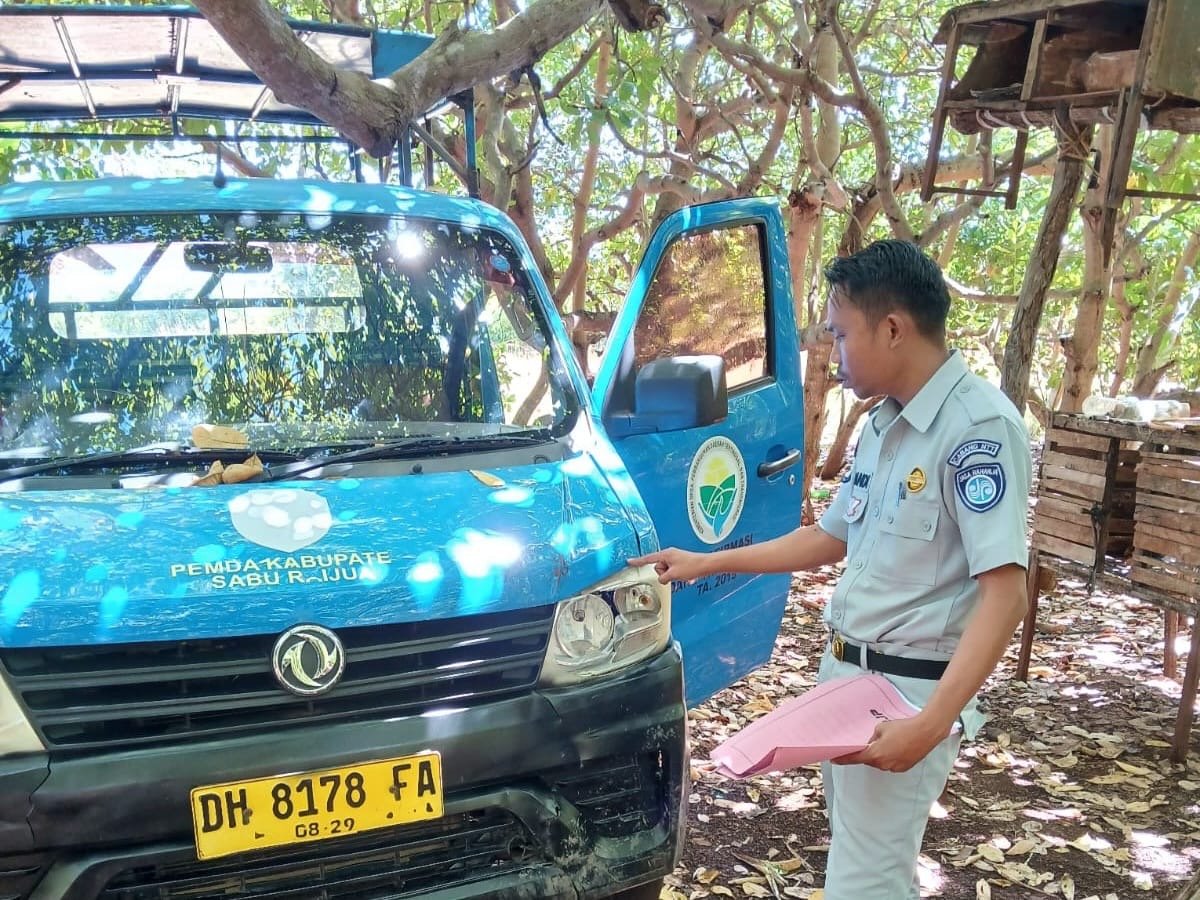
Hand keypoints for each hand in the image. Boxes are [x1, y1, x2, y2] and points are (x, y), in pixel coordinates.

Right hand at [628, 548, 710, 584]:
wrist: (706, 565)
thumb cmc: (692, 566)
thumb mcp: (673, 575)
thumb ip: (663, 578)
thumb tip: (662, 579)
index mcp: (665, 554)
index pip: (648, 559)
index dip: (638, 561)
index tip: (629, 561)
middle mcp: (669, 554)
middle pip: (658, 567)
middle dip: (665, 574)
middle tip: (675, 574)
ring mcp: (676, 558)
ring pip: (667, 571)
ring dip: (673, 576)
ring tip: (683, 575)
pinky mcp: (681, 563)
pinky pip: (675, 572)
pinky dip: (680, 576)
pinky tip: (688, 577)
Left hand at [831, 714, 950, 772]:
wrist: (925, 732)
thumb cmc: (902, 727)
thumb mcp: (881, 728)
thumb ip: (872, 738)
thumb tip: (870, 743)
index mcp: (875, 754)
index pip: (854, 759)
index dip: (843, 759)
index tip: (834, 759)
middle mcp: (883, 764)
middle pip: (868, 760)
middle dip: (867, 752)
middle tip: (870, 742)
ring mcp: (894, 768)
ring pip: (880, 762)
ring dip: (879, 754)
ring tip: (889, 741)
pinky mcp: (903, 768)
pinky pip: (890, 763)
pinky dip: (889, 757)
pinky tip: (896, 747)